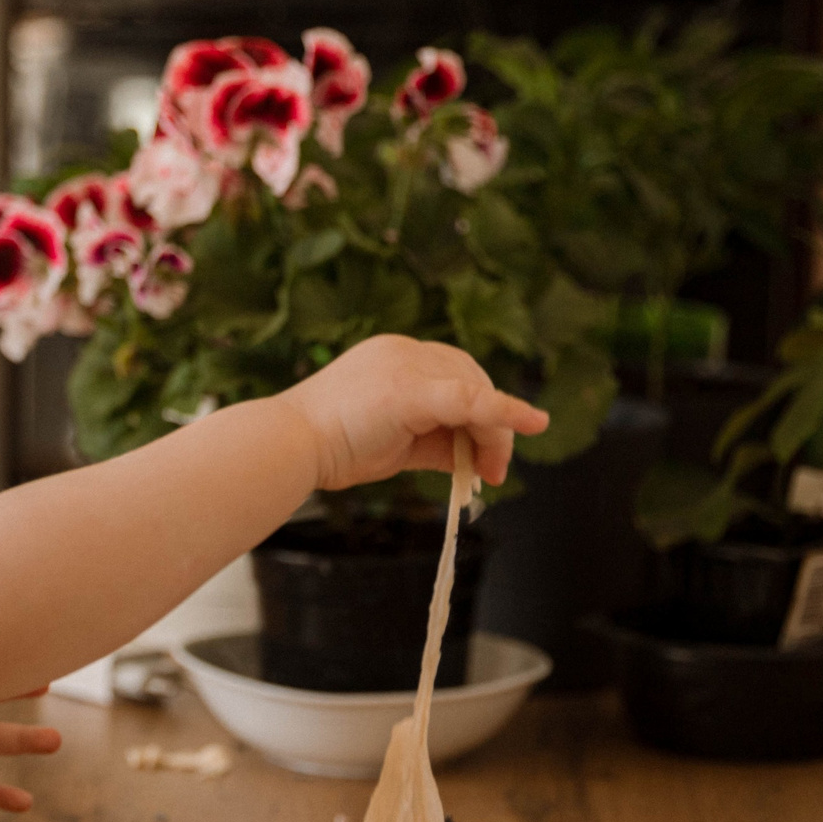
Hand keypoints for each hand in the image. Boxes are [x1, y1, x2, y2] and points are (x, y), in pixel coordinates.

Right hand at [286, 334, 549, 492]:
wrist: (290, 447)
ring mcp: (407, 366)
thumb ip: (434, 442)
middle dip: (492, 426)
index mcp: (393, 356)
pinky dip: (506, 411)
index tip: (484, 454)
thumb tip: (473, 459)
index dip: (480, 414)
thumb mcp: (392, 443)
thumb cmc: (328, 447)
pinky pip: (471, 399)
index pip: (454, 376)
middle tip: (495, 469)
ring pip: (474, 392)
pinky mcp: (412, 390)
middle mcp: (404, 350)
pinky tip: (532, 422)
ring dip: (494, 432)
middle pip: (471, 380)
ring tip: (491, 470)